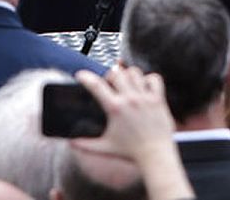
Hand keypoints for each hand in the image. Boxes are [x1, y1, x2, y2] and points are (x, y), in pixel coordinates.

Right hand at [72, 67, 192, 199]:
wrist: (155, 156)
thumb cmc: (130, 153)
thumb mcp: (105, 147)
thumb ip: (85, 145)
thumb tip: (71, 143)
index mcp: (115, 109)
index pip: (96, 85)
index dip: (85, 77)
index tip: (80, 75)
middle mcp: (130, 100)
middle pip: (116, 73)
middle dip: (109, 76)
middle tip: (108, 83)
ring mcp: (145, 98)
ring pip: (134, 72)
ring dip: (128, 75)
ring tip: (126, 83)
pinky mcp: (158, 100)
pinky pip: (154, 79)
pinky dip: (148, 79)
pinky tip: (144, 87)